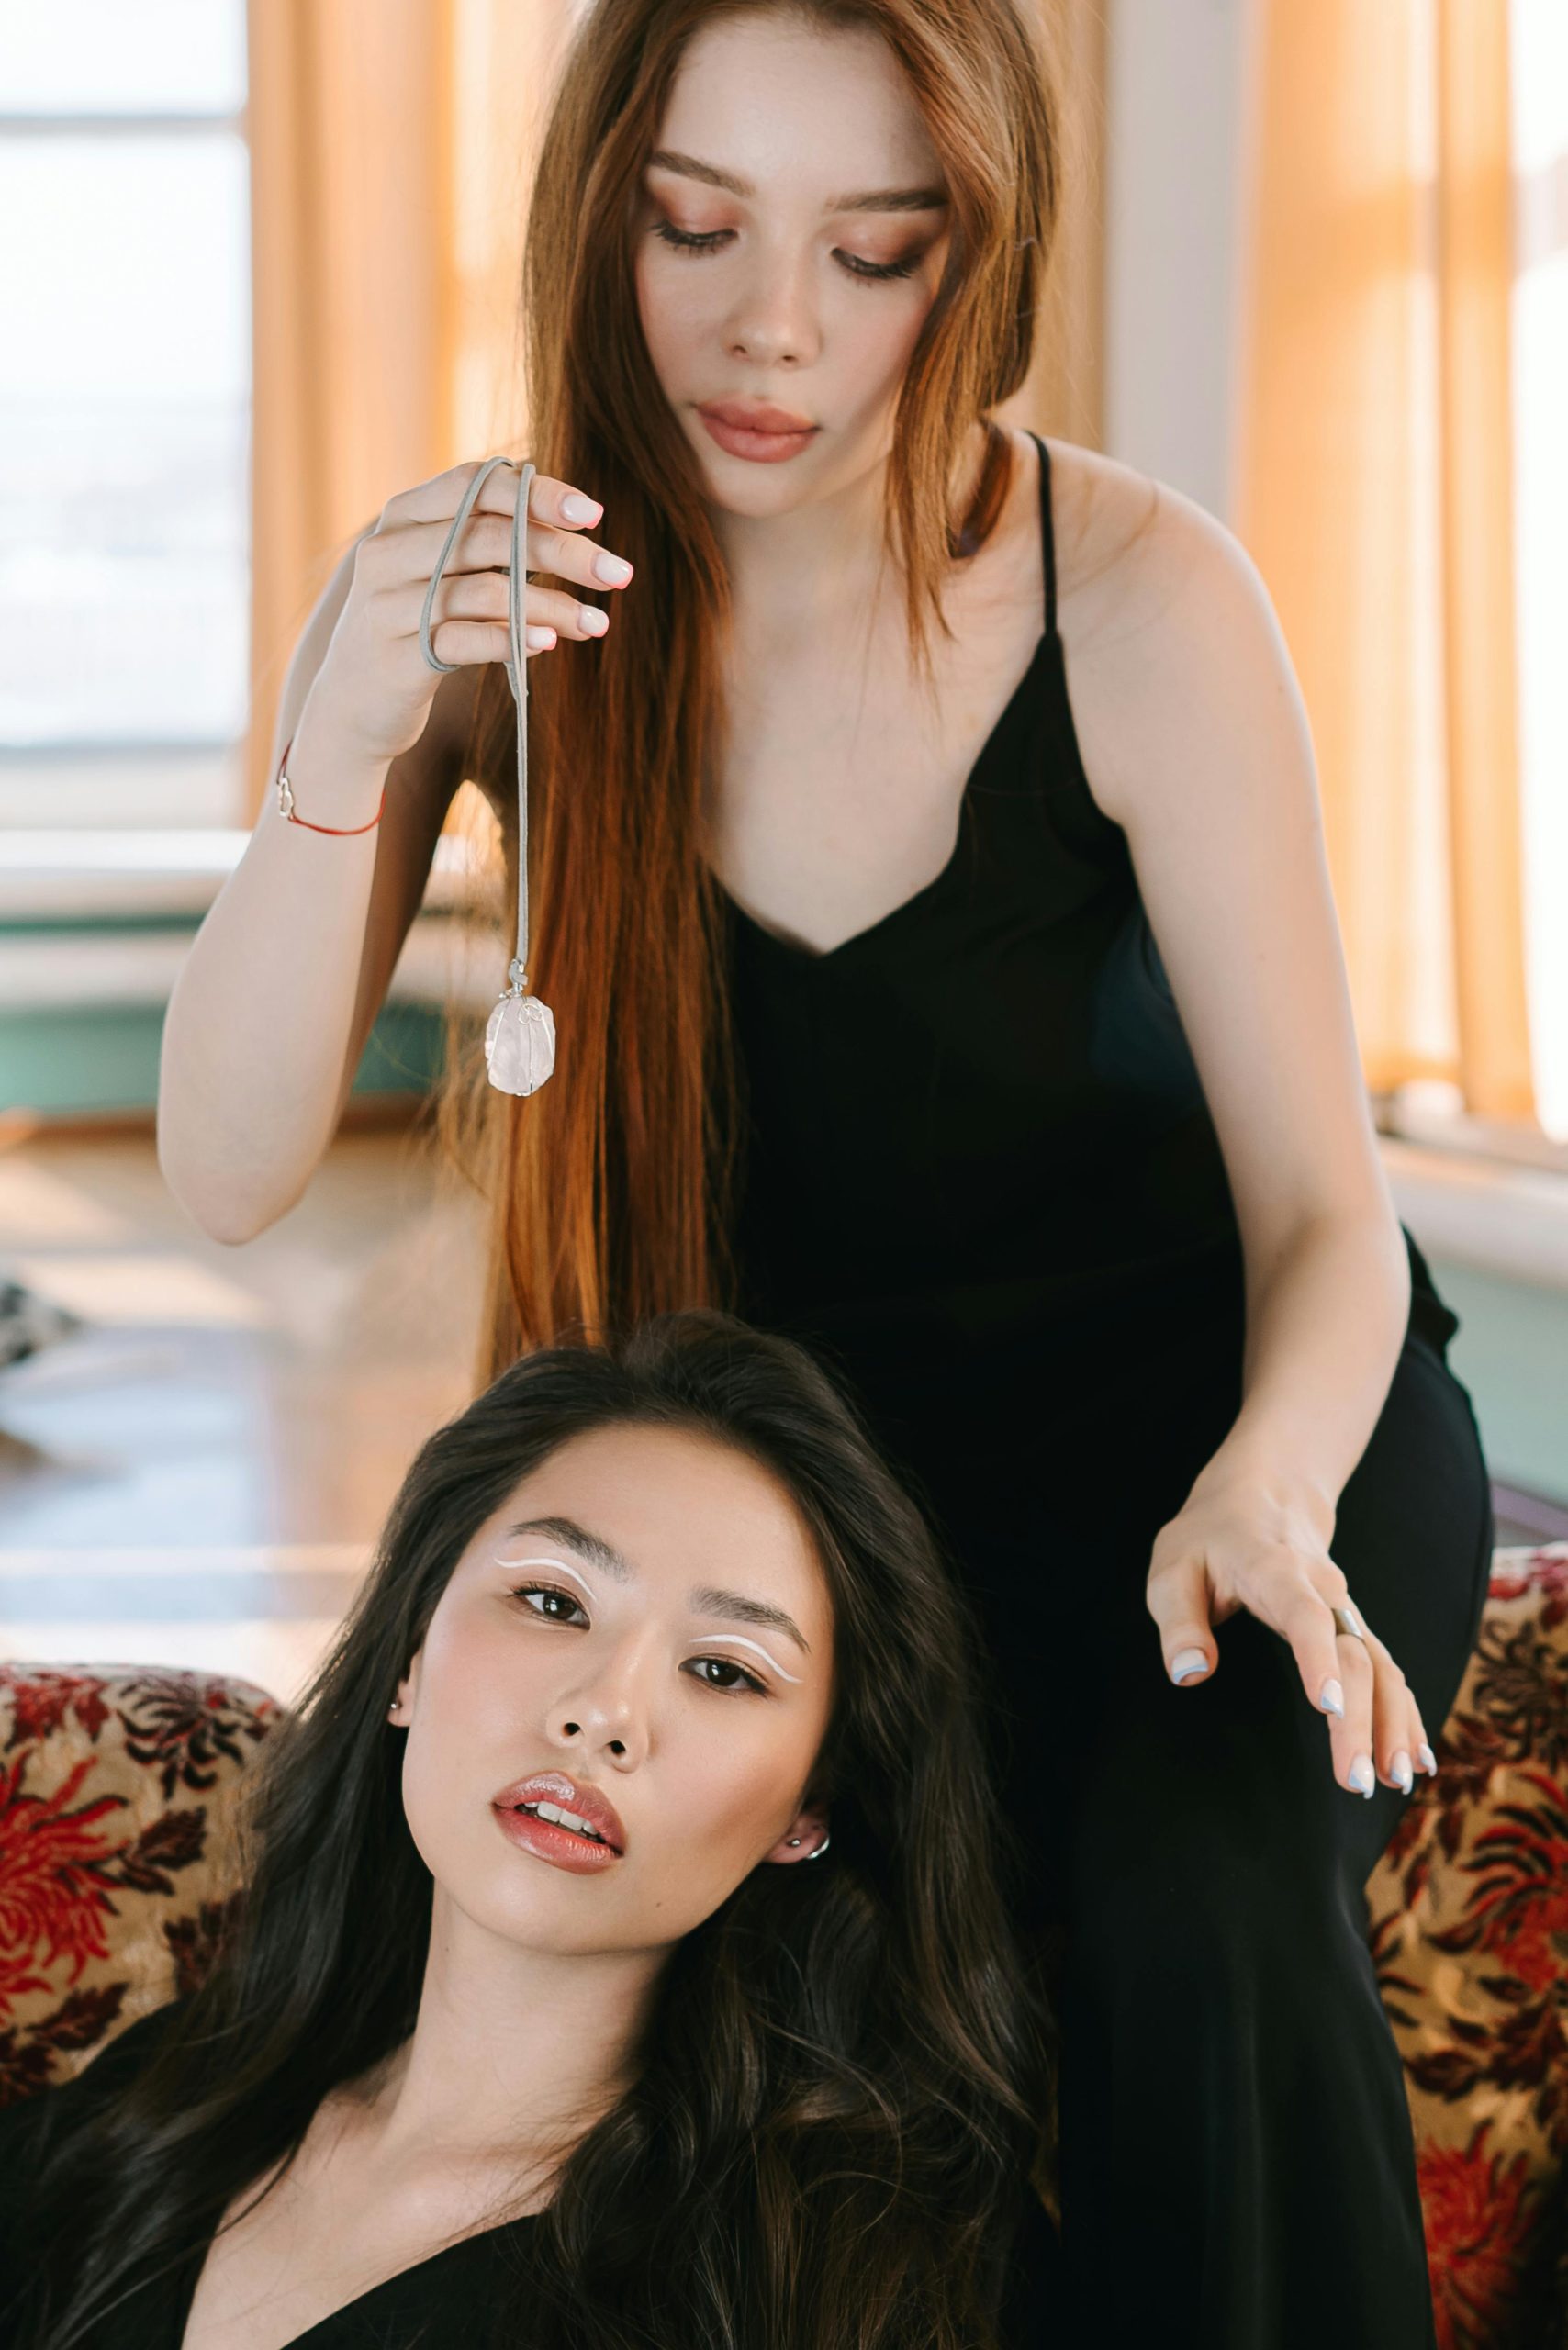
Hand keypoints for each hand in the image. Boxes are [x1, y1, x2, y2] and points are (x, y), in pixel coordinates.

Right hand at [306, 457, 634, 768]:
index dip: (537, 493)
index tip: (593, 514)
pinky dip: (511, 641)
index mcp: (403, 516)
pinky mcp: (395, 658)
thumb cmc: (415, 627)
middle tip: (619, 573)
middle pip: (489, 535)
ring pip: (484, 591)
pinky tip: (549, 644)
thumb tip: (576, 529)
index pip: (475, 484)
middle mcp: (387, 551)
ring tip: (596, 623)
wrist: (352, 705)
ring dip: (551, 606)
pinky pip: (463, 641)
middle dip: (563, 552)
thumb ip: (488, 542)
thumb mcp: (442, 573)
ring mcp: (387, 605)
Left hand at [1144, 1463, 1438, 1796]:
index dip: (1318, 1658)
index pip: (1303, 1613)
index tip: (1329, 1708)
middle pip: (1352, 1653)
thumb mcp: (1173, 1567)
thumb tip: (1189, 1675)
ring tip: (1396, 1782)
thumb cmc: (1209, 1538)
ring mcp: (1347, 1610)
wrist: (1265, 1495)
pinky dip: (1407, 1714)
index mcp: (1273, 1570)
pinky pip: (1390, 1672)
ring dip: (1394, 1724)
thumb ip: (1179, 1620)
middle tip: (1355, 1780)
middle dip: (1360, 1719)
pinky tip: (1416, 1761)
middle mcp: (1323, 1591)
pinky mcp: (1357, 1629)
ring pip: (1382, 1666)